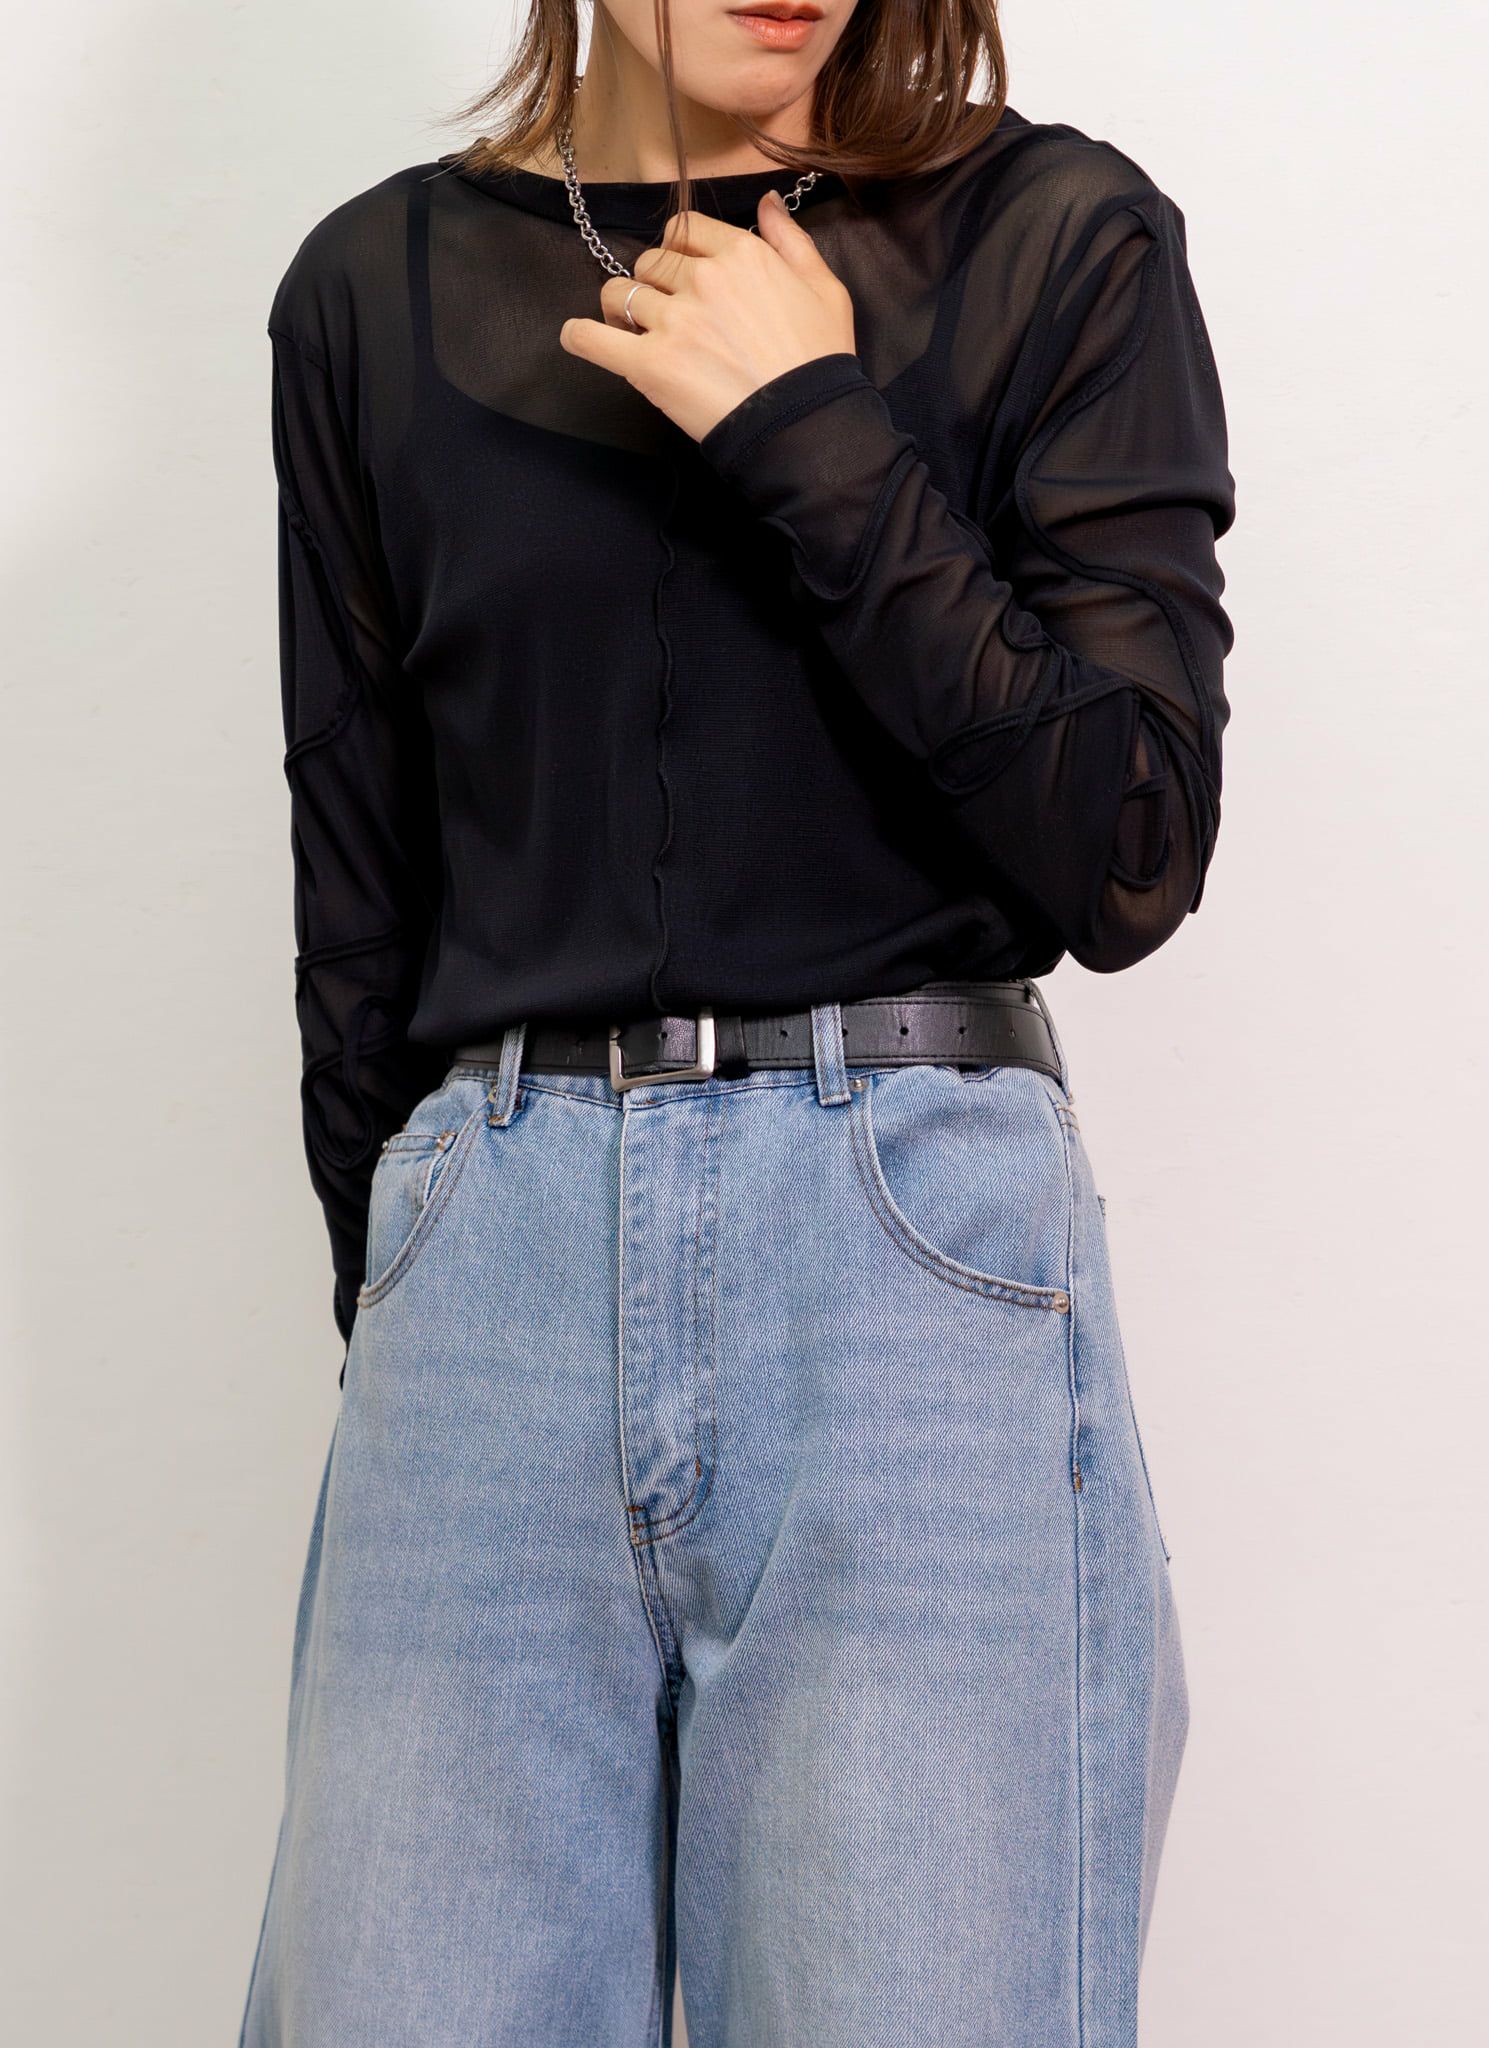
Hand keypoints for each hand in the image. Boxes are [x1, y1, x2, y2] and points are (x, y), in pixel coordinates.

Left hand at [558, 189, 856, 442]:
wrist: (806, 425)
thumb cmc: (820, 360)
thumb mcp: (825, 288)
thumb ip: (790, 239)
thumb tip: (764, 200)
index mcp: (740, 254)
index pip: (684, 230)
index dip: (680, 251)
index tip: (684, 274)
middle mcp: (701, 280)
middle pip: (650, 261)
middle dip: (654, 282)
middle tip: (667, 312)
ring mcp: (672, 322)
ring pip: (618, 294)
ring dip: (622, 310)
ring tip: (634, 332)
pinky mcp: (649, 365)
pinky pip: (591, 339)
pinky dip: (580, 336)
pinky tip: (579, 337)